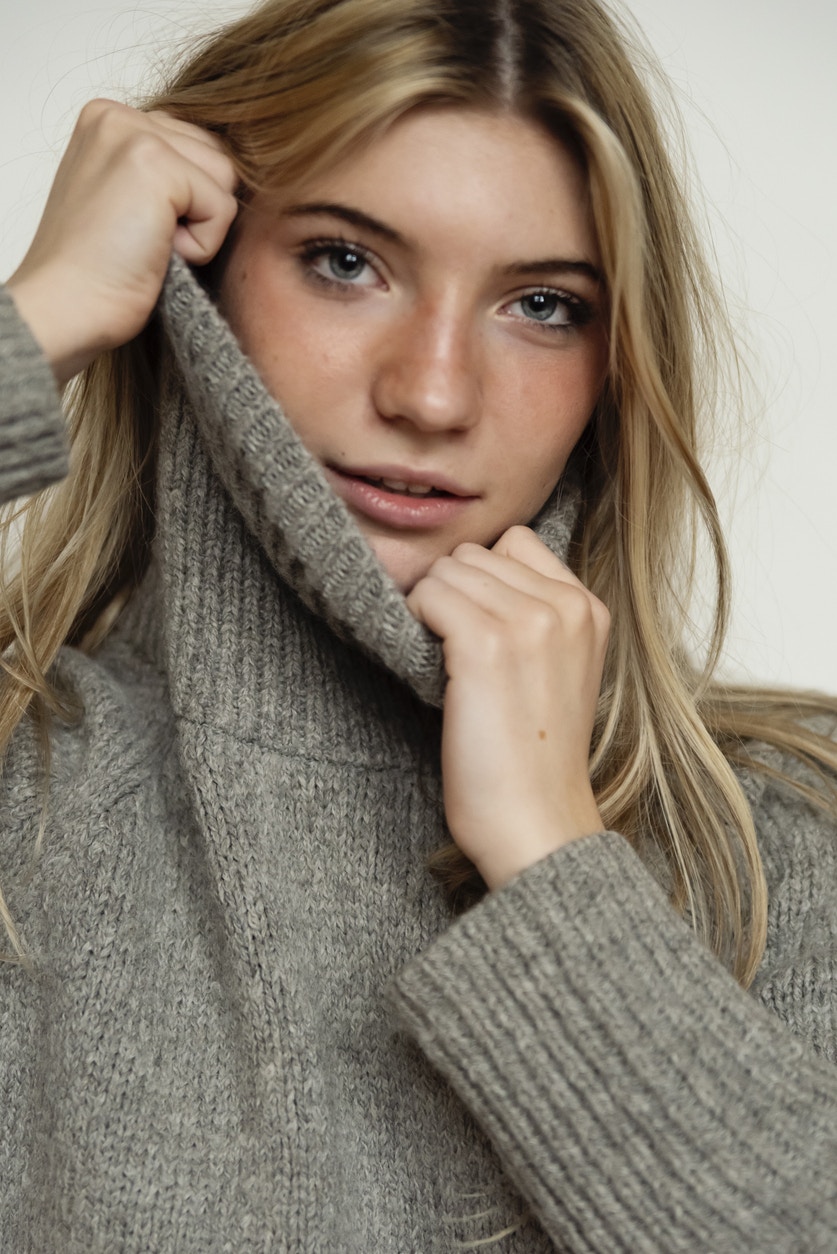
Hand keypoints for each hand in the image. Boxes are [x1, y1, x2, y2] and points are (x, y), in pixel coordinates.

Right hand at [6, 100, 238, 384]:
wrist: (68, 308)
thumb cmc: (98, 273)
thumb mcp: (128, 201)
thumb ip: (167, 170)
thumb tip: (228, 174)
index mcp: (109, 119)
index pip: (198, 145)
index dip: (187, 202)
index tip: (136, 229)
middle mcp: (117, 115)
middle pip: (217, 157)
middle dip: (196, 211)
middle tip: (142, 240)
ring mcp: (133, 132)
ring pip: (225, 179)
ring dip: (200, 228)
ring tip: (147, 244)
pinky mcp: (154, 164)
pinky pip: (223, 208)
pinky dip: (200, 246)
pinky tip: (154, 254)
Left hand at [406, 525, 609, 890]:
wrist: (536, 822)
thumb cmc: (534, 760)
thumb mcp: (562, 672)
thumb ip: (539, 617)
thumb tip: (471, 574)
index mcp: (590, 609)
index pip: (517, 541)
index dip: (484, 579)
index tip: (476, 627)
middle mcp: (566, 606)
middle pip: (476, 553)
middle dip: (453, 594)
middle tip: (452, 651)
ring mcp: (528, 622)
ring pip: (447, 570)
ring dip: (431, 609)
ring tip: (443, 662)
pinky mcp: (484, 646)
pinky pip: (427, 595)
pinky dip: (414, 622)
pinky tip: (429, 663)